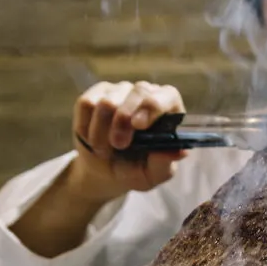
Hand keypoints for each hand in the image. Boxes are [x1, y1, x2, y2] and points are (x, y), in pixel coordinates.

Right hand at [69, 81, 186, 200]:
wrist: (104, 172)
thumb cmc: (135, 170)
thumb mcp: (152, 174)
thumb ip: (164, 163)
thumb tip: (180, 152)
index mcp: (169, 110)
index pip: (168, 95)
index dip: (154, 106)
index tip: (138, 125)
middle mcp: (146, 95)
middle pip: (138, 92)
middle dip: (123, 122)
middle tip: (118, 145)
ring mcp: (121, 91)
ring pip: (108, 101)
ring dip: (102, 131)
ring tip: (104, 149)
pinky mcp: (97, 93)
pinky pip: (87, 103)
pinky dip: (86, 126)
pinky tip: (92, 138)